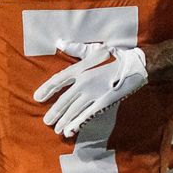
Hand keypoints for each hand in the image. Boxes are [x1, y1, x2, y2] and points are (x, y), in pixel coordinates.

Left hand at [33, 42, 147, 137]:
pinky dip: (77, 123)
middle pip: (64, 100)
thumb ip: (75, 48)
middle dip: (54, 112)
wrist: (135, 65)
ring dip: (64, 121)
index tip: (37, 97)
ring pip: (74, 110)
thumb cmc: (115, 56)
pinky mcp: (103, 102)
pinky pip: (87, 115)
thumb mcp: (93, 50)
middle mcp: (84, 82)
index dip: (46, 89)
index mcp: (80, 69)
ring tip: (57, 129)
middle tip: (46, 121)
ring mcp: (93, 93)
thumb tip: (60, 42)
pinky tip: (70, 130)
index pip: (58, 80)